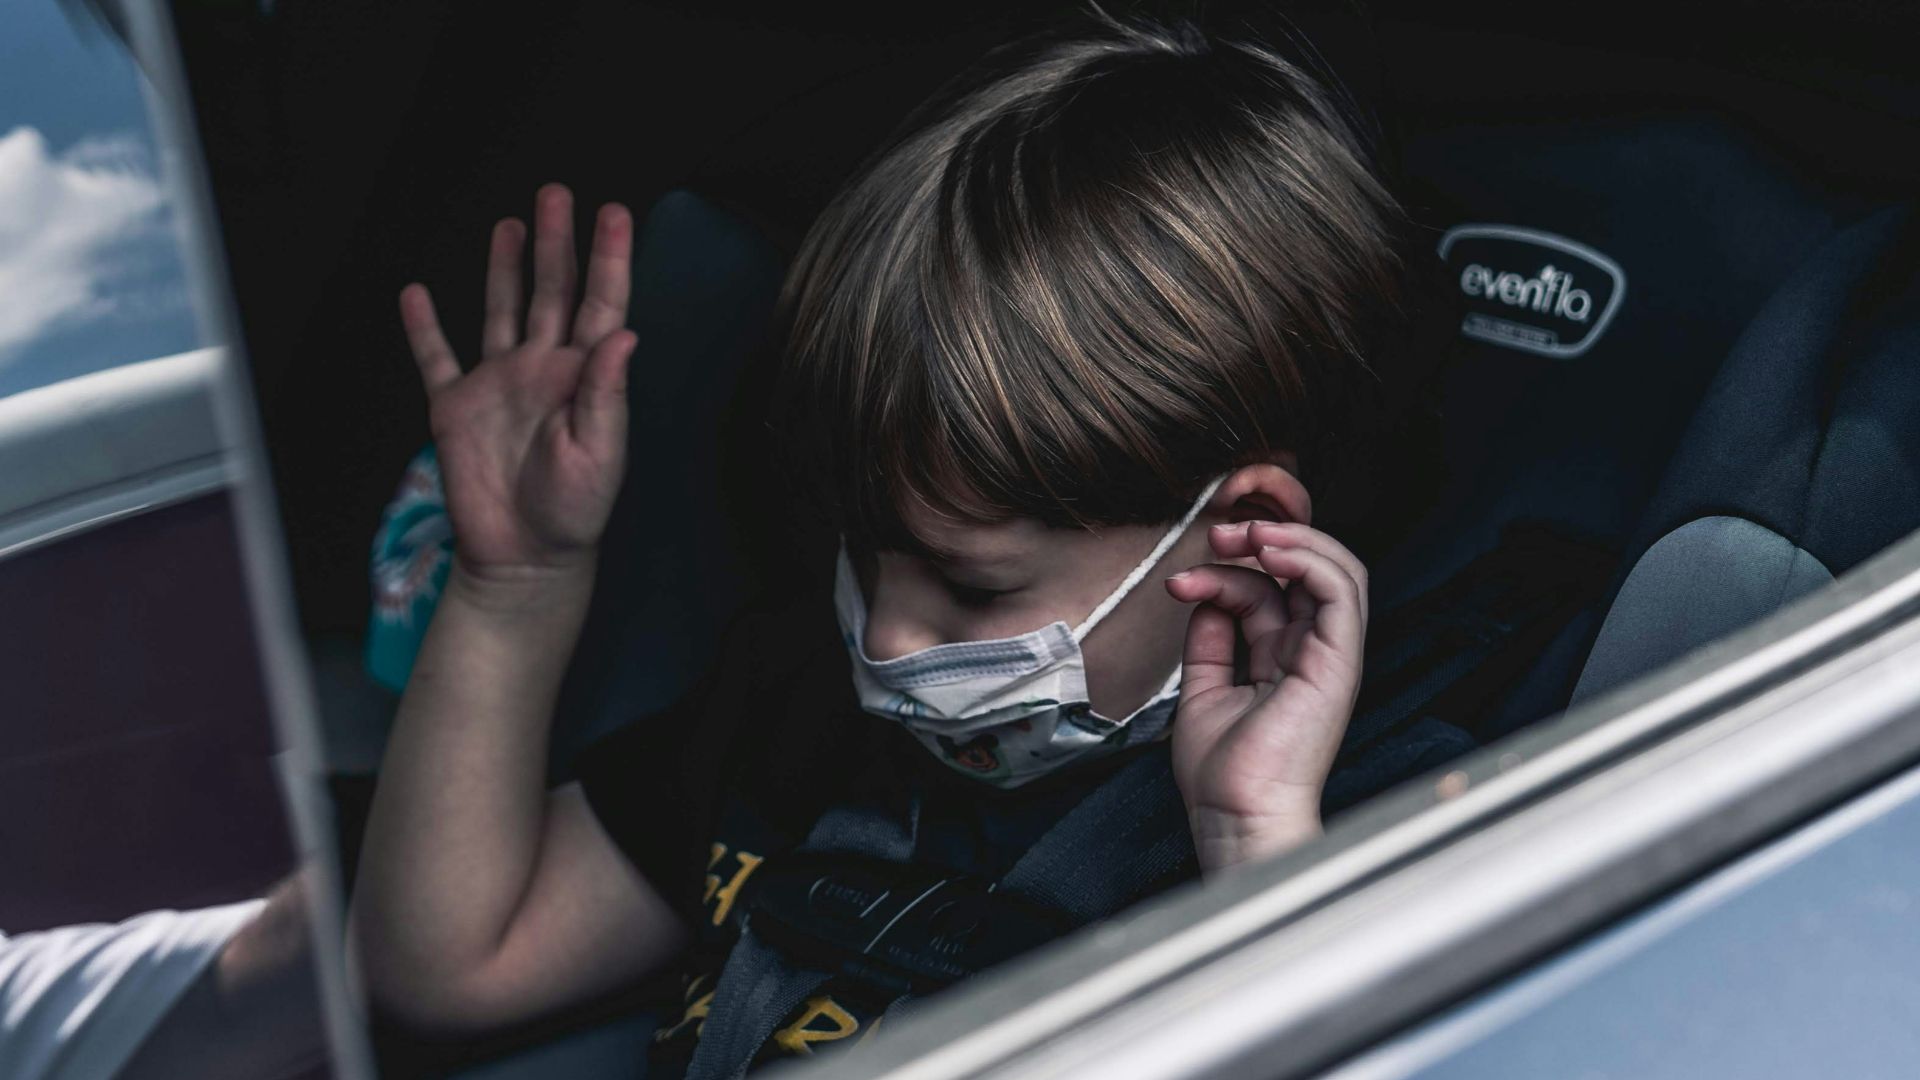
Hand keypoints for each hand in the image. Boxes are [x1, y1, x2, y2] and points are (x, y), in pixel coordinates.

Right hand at [398, 183, 637, 589]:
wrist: (522, 557)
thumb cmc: (573, 514)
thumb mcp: (601, 454)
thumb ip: (608, 392)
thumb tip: (624, 333)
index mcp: (584, 378)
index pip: (601, 304)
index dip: (609, 258)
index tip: (614, 214)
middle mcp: (542, 370)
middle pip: (552, 292)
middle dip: (557, 243)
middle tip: (558, 194)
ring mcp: (498, 385)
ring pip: (502, 310)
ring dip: (505, 267)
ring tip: (513, 223)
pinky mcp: (456, 408)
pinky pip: (437, 359)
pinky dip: (424, 328)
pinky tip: (416, 294)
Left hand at [1164, 521, 1368, 872]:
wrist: (1235, 813)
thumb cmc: (1223, 773)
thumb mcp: (1203, 688)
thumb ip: (1209, 641)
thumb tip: (1204, 596)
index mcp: (1283, 660)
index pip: (1267, 591)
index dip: (1223, 572)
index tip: (1178, 581)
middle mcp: (1311, 654)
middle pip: (1305, 571)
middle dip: (1261, 540)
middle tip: (1216, 536)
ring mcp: (1329, 657)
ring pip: (1337, 570)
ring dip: (1290, 539)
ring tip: (1246, 535)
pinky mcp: (1338, 663)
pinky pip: (1341, 592)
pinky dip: (1309, 560)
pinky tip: (1270, 550)